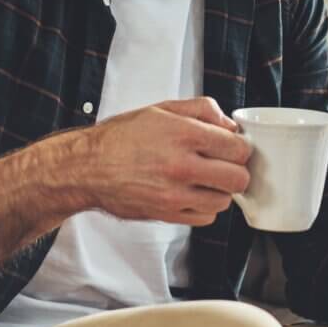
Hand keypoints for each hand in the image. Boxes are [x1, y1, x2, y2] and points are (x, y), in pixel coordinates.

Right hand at [79, 97, 251, 225]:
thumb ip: (201, 110)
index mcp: (184, 134)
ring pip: (224, 200)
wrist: (88, 167)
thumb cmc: (121, 137)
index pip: (238, 148)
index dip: (240, 147)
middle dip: (236, 170)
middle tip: (225, 165)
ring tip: (206, 179)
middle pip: (238, 178)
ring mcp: (175, 194)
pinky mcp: (167, 214)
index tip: (233, 147)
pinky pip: (205, 218)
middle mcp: (182, 166)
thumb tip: (229, 125)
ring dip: (220, 190)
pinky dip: (204, 207)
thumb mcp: (161, 109)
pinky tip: (192, 193)